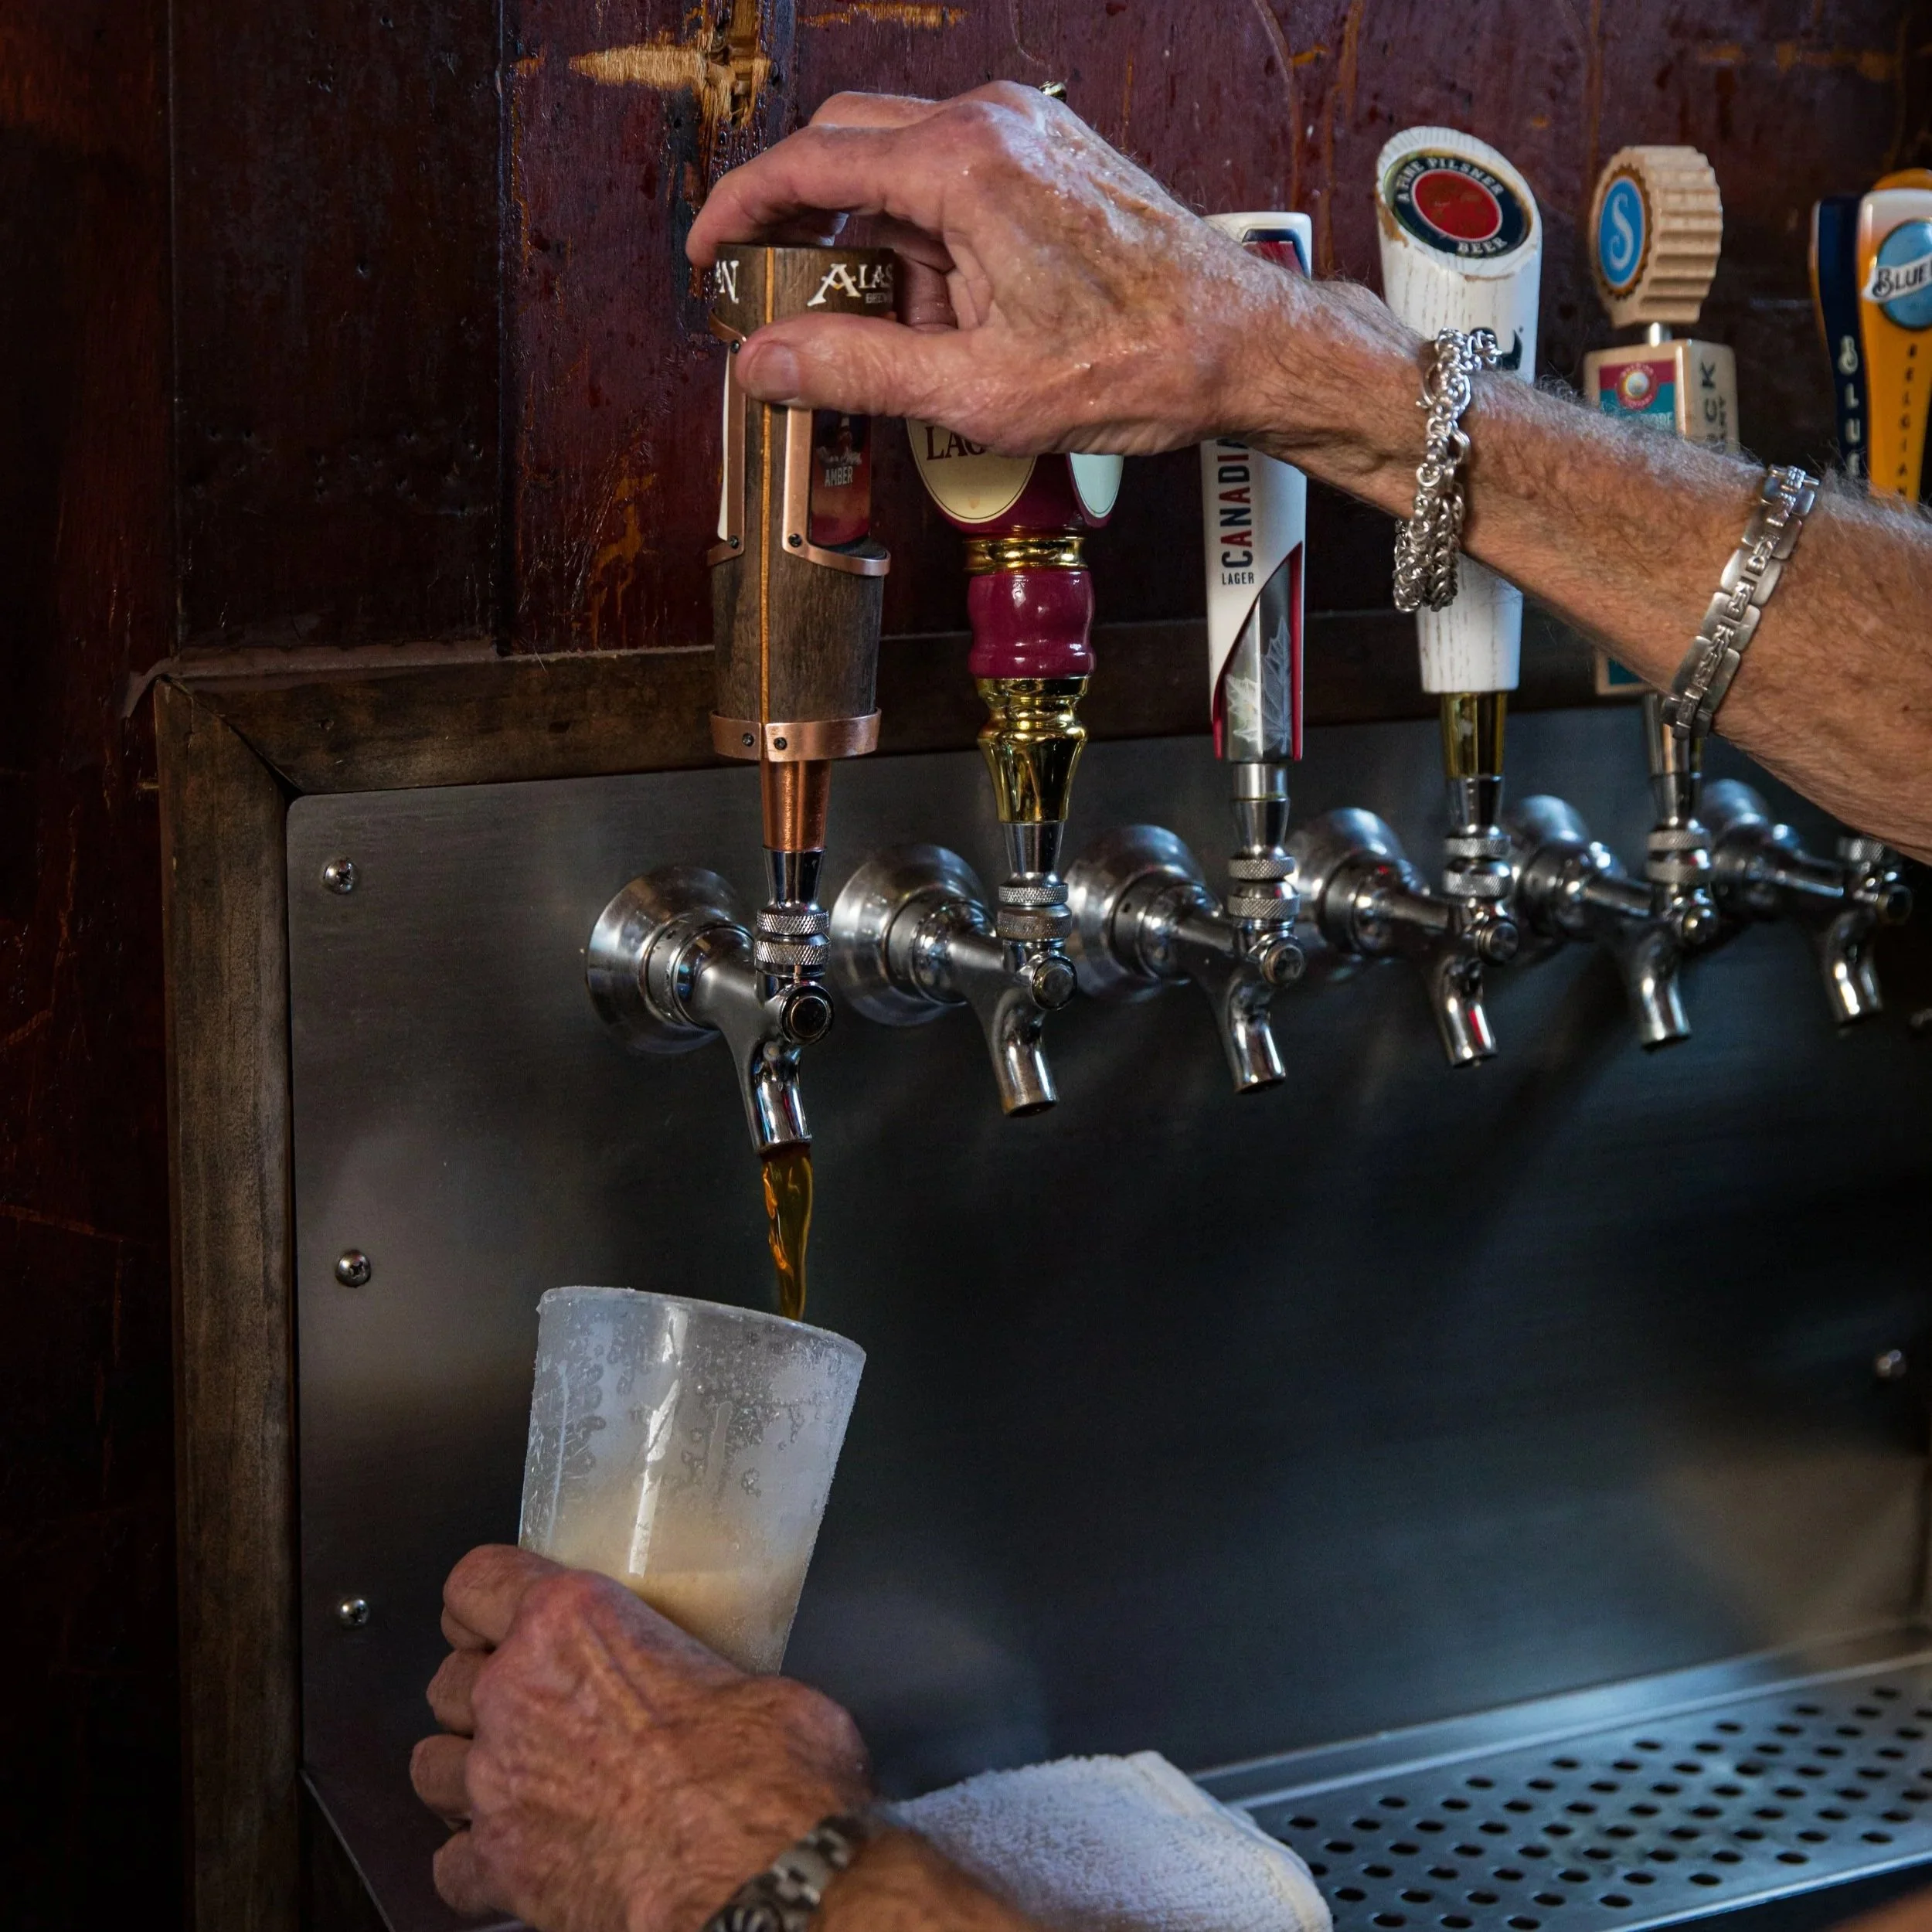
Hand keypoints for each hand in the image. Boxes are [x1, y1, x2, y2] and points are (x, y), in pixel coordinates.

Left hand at [411, 1545, 871, 1931]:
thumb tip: (728, 1699)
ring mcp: (498, 1784)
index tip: (499, 1612)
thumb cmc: (761, 1772)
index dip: (485, 1599)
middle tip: (530, 1705)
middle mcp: (518, 1694)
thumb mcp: (749, 1678)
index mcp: (572, 1622)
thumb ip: (701, 1674)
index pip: (478, 1582)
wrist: (752, 1872)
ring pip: (429, 1766)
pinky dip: (475, 1865)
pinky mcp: (500, 1868)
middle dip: (480, 1691)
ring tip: (511, 1779)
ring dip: (463, 1771)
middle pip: (448, 1678)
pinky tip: (515, 1859)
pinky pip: (449, 1866)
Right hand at [685, 84, 1414, 470]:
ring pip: (900, 166)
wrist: (1242, 346)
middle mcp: (991, 124)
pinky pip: (954, 179)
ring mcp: (1025, 132)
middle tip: (772, 292)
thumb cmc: (1138, 360)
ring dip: (875, 245)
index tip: (707, 251)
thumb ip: (855, 369)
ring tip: (901, 337)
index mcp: (963, 167)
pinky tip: (948, 313)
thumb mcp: (975, 390)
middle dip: (799, 222)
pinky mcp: (1048, 157)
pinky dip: (927, 239)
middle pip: (846, 146)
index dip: (740, 209)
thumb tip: (764, 362)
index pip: (808, 163)